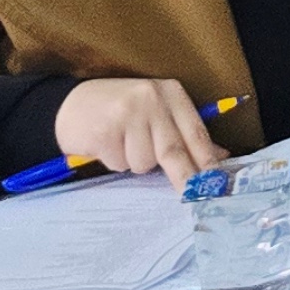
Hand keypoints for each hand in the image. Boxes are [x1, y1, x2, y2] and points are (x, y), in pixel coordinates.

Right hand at [52, 78, 230, 192]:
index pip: (196, 132)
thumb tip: (219, 156)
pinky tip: (106, 144)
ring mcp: (127, 114)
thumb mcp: (157, 112)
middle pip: (173, 150)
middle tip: (194, 196)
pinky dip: (115, 161)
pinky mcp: (104, 130)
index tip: (217, 183)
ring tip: (122, 143)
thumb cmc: (121, 110)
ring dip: (135, 162)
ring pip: (144, 162)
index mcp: (171, 93)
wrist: (71, 103)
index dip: (207, 161)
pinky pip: (120, 163)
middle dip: (185, 178)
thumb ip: (185, 133)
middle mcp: (151, 99)